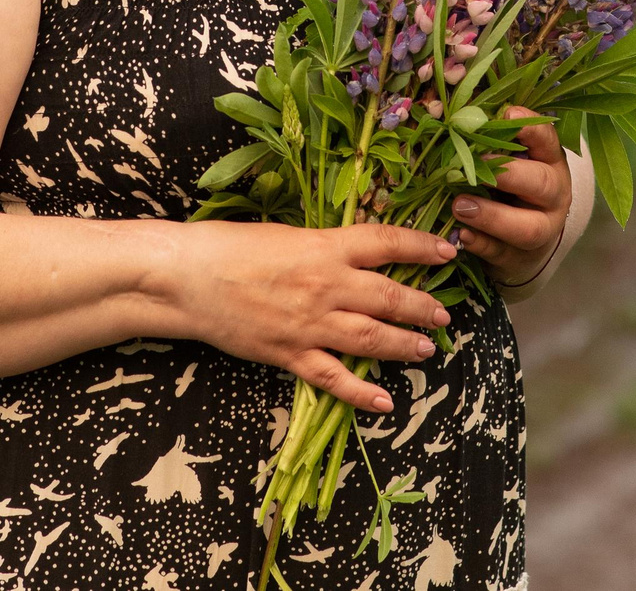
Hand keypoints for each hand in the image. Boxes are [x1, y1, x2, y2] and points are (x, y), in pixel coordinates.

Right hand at [165, 220, 455, 414]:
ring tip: (426, 349)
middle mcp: (326, 286)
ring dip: (405, 345)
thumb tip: (355, 252)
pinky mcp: (290, 354)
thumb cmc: (231, 246)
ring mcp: (310, 324)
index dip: (422, 247)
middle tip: (442, 315)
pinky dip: (362, 392)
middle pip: (389, 297)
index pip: (387, 243)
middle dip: (421, 307)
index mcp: (325, 247)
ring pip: (372, 339)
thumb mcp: (287, 234)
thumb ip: (324, 246)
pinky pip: (334, 378)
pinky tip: (385, 401)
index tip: (447, 252)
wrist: (188, 278)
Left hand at [452, 107, 572, 288]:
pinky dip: (479, 244)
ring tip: (460, 205)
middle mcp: (552, 196)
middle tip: (477, 165)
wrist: (527, 243)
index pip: (548, 141)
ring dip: (491, 216)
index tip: (509, 113)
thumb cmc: (513, 187)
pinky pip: (500, 253)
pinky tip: (461, 234)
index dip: (531, 127)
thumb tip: (462, 118)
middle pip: (541, 184)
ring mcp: (540, 230)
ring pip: (525, 227)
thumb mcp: (514, 162)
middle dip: (509, 175)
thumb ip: (494, 143)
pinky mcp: (518, 258)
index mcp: (551, 163)